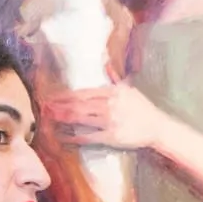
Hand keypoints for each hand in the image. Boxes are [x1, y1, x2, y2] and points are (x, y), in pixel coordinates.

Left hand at [45, 83, 164, 151]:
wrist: (158, 127)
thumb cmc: (143, 108)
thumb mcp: (129, 89)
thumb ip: (114, 78)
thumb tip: (105, 64)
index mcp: (112, 92)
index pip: (84, 92)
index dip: (66, 95)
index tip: (53, 96)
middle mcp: (109, 105)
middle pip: (78, 104)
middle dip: (59, 105)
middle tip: (44, 106)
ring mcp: (110, 121)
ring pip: (81, 118)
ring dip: (64, 118)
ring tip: (50, 118)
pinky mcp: (112, 137)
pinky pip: (90, 136)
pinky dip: (76, 137)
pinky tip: (65, 137)